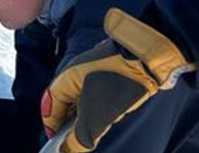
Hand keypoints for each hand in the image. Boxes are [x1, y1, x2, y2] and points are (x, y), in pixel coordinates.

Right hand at [41, 8, 195, 152]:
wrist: (148, 56)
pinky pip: (97, 96)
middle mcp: (75, 74)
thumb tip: (69, 150)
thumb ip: (80, 137)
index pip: (50, 106)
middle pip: (65, 105)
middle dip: (70, 124)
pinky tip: (111, 115)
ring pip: (82, 101)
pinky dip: (100, 109)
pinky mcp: (109, 73)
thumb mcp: (96, 116)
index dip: (52, 127)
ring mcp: (92, 71)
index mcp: (65, 79)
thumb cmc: (117, 82)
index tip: (60, 145)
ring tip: (99, 129)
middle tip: (80, 141)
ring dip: (87, 118)